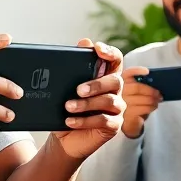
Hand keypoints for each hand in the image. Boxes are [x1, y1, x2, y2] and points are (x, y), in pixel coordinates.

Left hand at [51, 40, 124, 158]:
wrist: (64, 138)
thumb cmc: (67, 110)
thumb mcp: (66, 88)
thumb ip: (75, 67)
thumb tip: (84, 42)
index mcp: (106, 77)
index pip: (115, 60)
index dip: (110, 52)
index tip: (98, 48)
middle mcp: (115, 91)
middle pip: (115, 80)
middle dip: (97, 84)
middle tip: (78, 90)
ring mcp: (116, 109)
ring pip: (109, 101)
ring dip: (87, 104)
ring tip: (68, 107)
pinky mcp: (113, 126)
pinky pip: (104, 120)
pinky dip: (85, 120)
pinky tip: (70, 121)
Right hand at [120, 65, 160, 138]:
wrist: (126, 121)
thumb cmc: (132, 103)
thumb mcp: (134, 93)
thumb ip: (141, 85)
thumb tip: (156, 84)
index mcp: (119, 82)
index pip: (127, 73)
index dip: (138, 71)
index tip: (148, 72)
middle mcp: (117, 92)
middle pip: (137, 87)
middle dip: (151, 90)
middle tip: (159, 93)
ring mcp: (120, 105)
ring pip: (142, 98)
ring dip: (153, 99)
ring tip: (158, 100)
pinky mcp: (126, 115)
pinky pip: (143, 108)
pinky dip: (151, 107)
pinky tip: (154, 106)